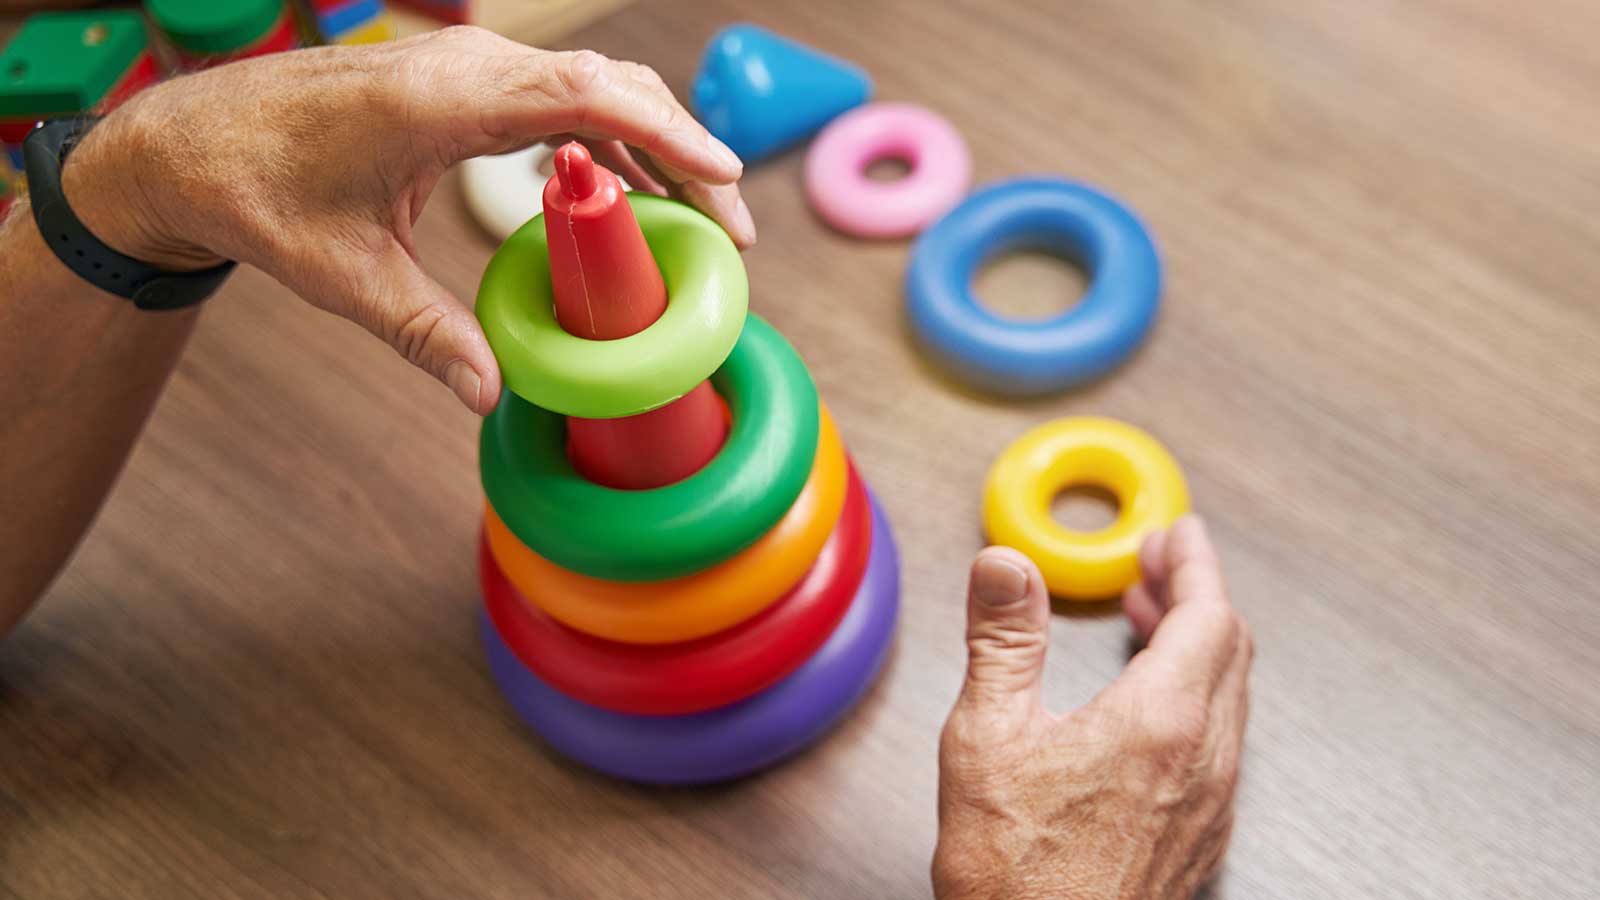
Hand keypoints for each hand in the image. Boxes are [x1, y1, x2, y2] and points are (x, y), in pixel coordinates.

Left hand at [58, 27, 752, 413]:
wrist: (194, 139)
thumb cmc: (260, 194)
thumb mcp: (343, 276)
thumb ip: (425, 333)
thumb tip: (492, 399)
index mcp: (439, 101)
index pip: (582, 96)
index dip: (666, 132)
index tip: (724, 177)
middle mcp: (464, 68)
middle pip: (609, 87)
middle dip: (684, 151)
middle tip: (734, 230)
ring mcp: (467, 68)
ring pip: (591, 89)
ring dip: (653, 145)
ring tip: (705, 219)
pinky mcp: (464, 82)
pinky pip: (558, 100)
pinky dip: (607, 142)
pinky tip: (631, 193)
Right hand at [934, 515, 1251, 899]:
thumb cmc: (1015, 878)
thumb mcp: (986, 739)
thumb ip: (1003, 641)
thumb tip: (1006, 567)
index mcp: (1159, 724)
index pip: (1208, 614)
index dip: (1195, 562)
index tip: (1179, 533)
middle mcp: (1202, 763)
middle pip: (1229, 650)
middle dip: (1195, 595)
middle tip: (1156, 567)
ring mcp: (1210, 808)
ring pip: (1229, 700)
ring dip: (1197, 648)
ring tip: (1148, 627)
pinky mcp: (1202, 843)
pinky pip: (1220, 748)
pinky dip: (1196, 700)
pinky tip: (1149, 711)